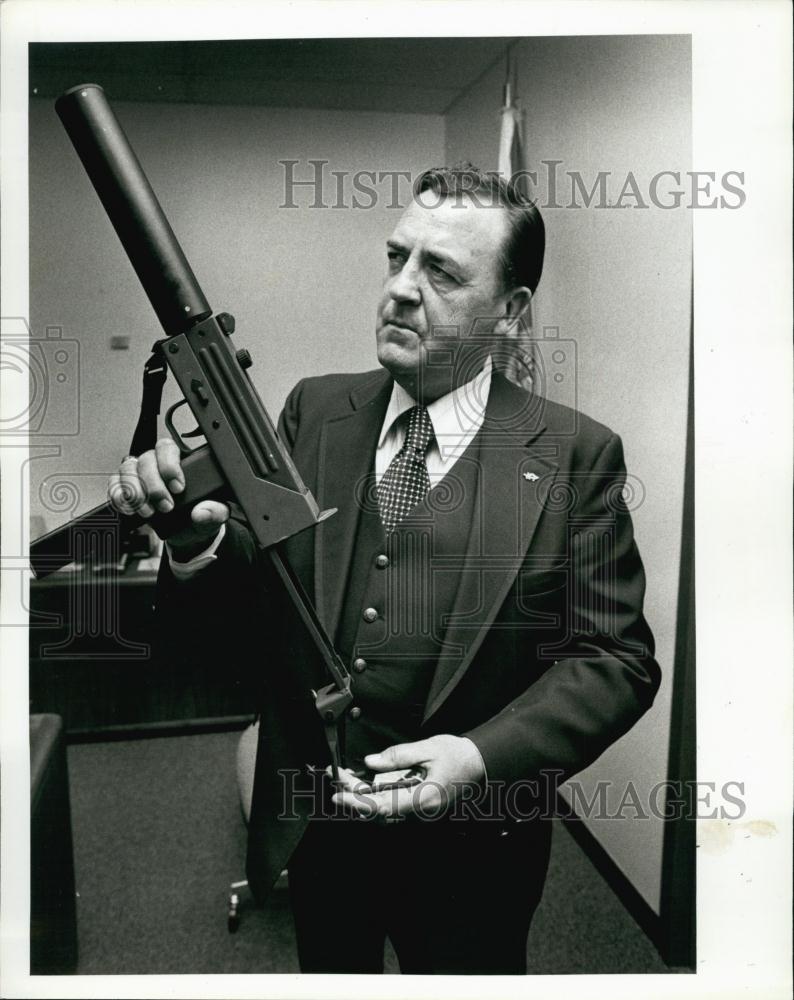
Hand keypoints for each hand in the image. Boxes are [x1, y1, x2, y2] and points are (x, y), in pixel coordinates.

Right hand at [107, 436, 228, 557]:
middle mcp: (157, 464)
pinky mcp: (125, 489)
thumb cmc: (199, 517)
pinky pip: (114, 485)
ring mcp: (139, 475)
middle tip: (166, 506)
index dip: (169, 466)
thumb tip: (202, 512)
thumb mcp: (215, 516)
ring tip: (150, 512)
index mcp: (180, 462)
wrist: (186, 535)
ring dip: (136, 492)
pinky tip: (132, 509)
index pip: (167, 448)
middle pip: (146, 460)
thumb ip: (215, 512)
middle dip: (154, 486)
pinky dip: (120, 497)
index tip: (178, 488)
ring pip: (127, 469)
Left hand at [330, 735, 485, 820]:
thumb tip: (371, 762)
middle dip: (355, 796)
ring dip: (364, 797)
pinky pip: (393, 806)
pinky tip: (366, 784)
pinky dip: (376, 796)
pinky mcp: (419, 807)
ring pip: (384, 811)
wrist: (481, 765)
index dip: (358, 803)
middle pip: (379, 810)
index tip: (339, 796)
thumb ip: (399, 756)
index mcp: (423, 799)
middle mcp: (420, 811)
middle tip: (338, 778)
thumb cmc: (458, 756)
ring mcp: (420, 812)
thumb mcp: (429, 748)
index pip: (383, 806)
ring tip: (347, 779)